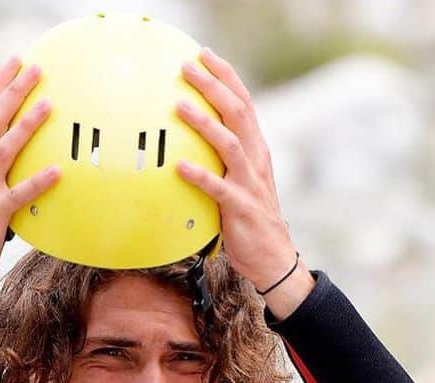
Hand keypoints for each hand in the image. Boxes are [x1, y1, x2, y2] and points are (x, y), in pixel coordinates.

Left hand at [176, 48, 314, 318]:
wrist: (273, 257)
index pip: (243, 103)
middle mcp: (256, 160)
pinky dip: (199, 176)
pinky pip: (218, 189)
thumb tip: (192, 147)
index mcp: (256, 150)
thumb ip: (222, 162)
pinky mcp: (240, 209)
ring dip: (204, 123)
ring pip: (230, 144)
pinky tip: (179, 167)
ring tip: (180, 107)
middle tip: (187, 68)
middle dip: (212, 87)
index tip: (205, 56)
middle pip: (237, 112)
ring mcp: (250, 183)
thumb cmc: (250, 220)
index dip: (225, 77)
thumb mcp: (238, 183)